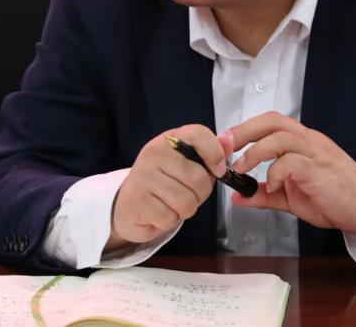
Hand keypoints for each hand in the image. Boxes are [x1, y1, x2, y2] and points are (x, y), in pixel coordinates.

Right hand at [108, 125, 231, 248]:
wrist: (127, 204)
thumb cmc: (164, 181)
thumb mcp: (186, 162)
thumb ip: (210, 152)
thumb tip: (229, 142)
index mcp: (169, 139)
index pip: (199, 134)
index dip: (215, 154)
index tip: (218, 170)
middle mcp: (154, 152)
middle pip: (199, 179)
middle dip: (201, 194)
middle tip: (187, 193)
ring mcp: (143, 176)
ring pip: (186, 202)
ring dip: (186, 209)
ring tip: (173, 203)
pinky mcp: (137, 201)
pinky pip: (170, 218)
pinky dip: (170, 220)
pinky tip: (160, 212)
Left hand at [228, 112, 355, 238]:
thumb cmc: (332, 198)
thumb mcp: (291, 197)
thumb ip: (265, 194)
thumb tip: (237, 197)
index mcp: (301, 142)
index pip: (270, 122)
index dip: (244, 128)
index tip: (223, 142)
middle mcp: (308, 141)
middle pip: (272, 121)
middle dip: (243, 131)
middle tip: (224, 148)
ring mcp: (316, 153)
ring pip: (280, 137)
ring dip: (255, 152)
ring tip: (242, 170)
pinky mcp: (320, 170)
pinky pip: (292, 162)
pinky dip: (276, 173)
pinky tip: (273, 186)